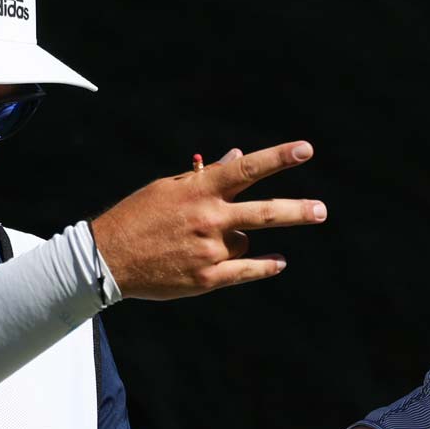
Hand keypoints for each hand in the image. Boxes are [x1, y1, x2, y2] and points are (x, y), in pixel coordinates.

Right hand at [90, 143, 327, 298]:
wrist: (108, 259)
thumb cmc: (138, 216)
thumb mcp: (169, 188)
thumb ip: (207, 177)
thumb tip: (237, 158)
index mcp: (199, 190)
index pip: (246, 169)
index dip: (278, 158)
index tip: (306, 150)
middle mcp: (209, 219)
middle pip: (264, 213)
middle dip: (297, 211)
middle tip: (321, 210)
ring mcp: (209, 250)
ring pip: (245, 241)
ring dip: (237, 238)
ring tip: (205, 240)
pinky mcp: (207, 278)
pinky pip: (246, 270)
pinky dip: (264, 266)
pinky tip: (279, 261)